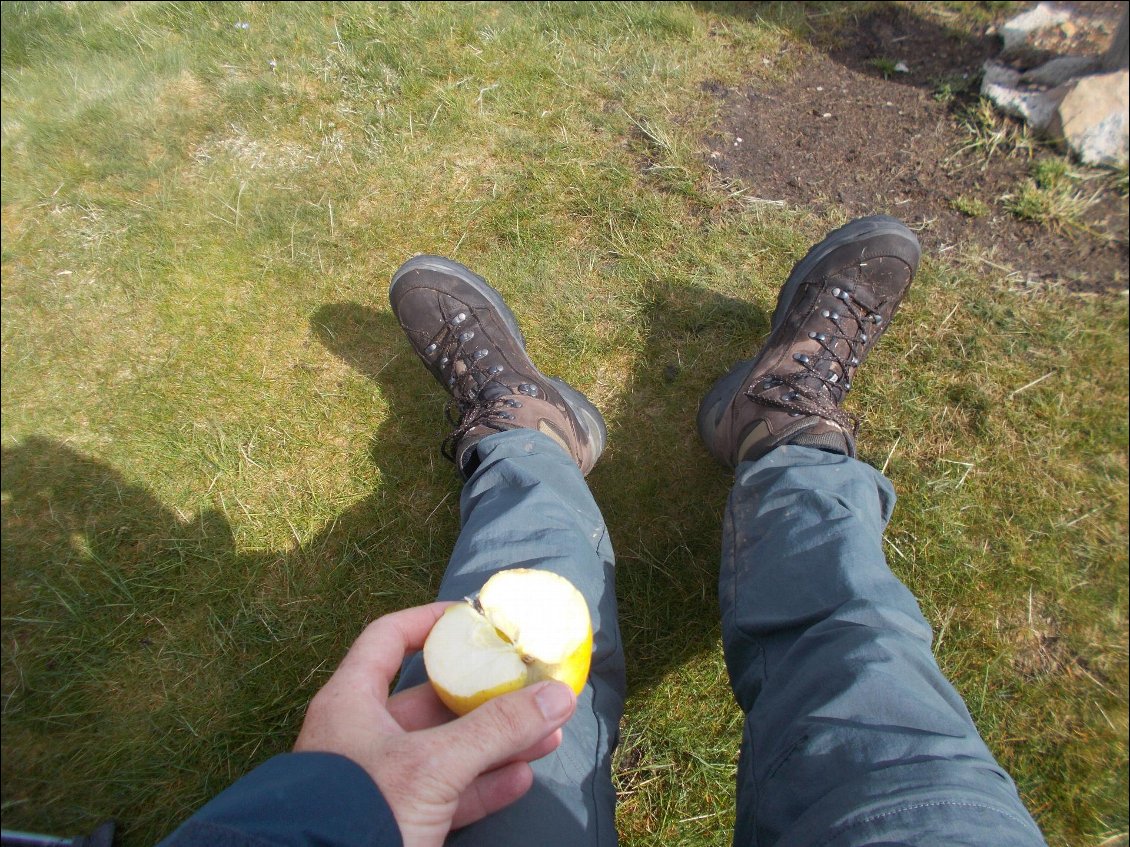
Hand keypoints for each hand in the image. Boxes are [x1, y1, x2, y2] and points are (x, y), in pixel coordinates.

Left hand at [294, 602, 576, 846]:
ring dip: (497, 742)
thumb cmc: (358, 812)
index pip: (388, 639)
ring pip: (448, 749)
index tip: (472, 618)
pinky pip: (449, 793)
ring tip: (545, 733)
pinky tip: (520, 778)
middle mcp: (363, 737)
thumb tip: (556, 696)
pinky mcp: (398, 818)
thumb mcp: (433, 764)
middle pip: (431, 699)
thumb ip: (497, 729)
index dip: (428, 621)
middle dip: (486, 695)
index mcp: (352, 703)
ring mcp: (381, 780)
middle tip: (529, 687)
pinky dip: (485, 784)